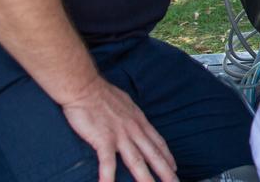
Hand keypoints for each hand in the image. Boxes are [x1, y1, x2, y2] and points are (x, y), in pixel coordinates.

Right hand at [61, 76, 176, 181]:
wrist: (85, 86)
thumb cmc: (101, 94)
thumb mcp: (126, 103)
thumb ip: (131, 116)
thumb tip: (134, 121)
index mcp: (139, 120)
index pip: (158, 142)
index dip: (167, 156)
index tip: (174, 167)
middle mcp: (134, 129)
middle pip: (153, 155)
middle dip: (166, 172)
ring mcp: (120, 135)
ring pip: (137, 162)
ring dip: (146, 178)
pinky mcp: (104, 139)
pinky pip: (108, 162)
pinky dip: (109, 176)